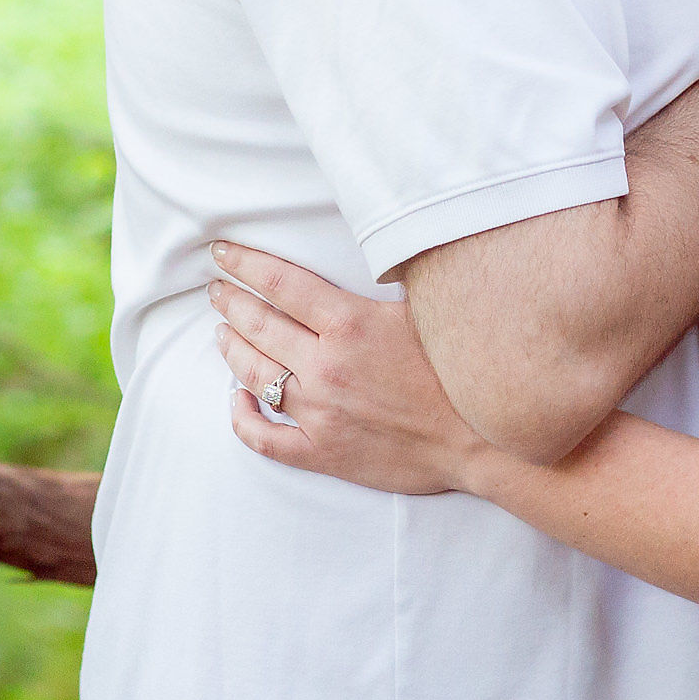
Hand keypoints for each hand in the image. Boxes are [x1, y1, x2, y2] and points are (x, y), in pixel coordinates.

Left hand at [210, 242, 490, 496]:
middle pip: (259, 325)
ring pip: (255, 375)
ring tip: (222, 332)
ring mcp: (319, 412)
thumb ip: (388, 285)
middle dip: (230, 302)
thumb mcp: (425, 312)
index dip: (245, 264)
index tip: (222, 253)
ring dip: (232, 349)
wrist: (483, 441)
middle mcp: (327, 366)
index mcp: (351, 324)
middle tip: (215, 289)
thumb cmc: (458, 372)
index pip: (280, 283)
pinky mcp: (321, 452)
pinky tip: (235, 401)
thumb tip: (377, 247)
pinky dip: (242, 418)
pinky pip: (264, 438)